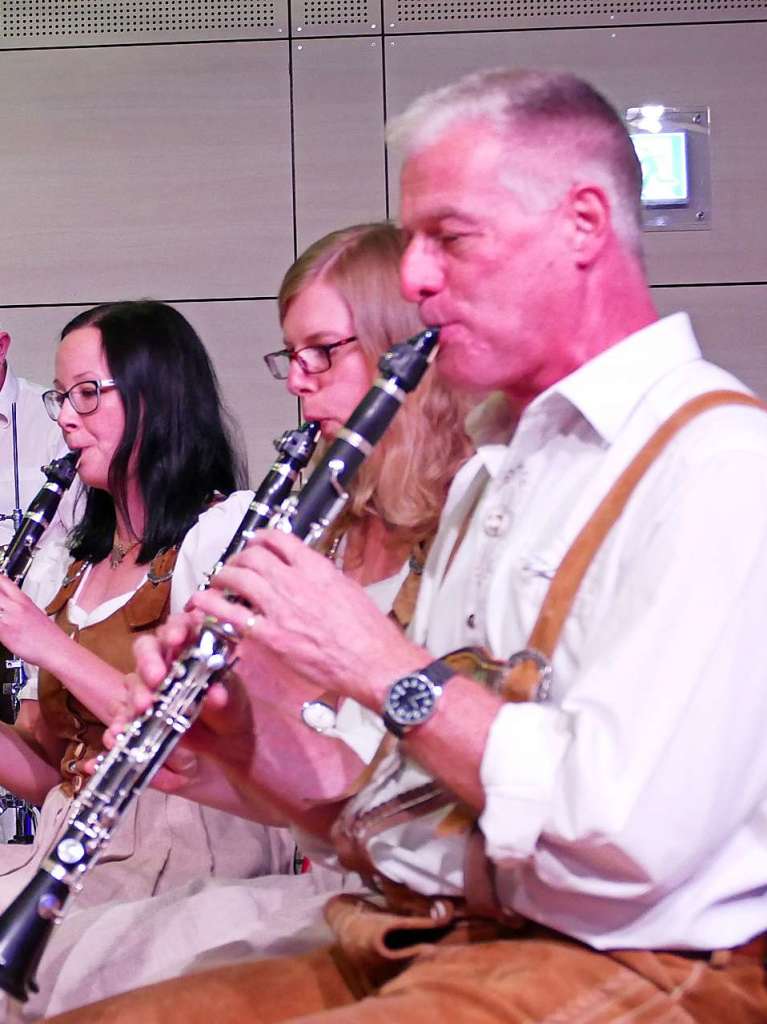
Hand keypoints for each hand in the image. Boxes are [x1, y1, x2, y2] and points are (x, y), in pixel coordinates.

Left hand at [0, 575, 62, 664]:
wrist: (58, 651)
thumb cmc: (49, 638)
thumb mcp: (35, 615)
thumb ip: (18, 608)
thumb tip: (8, 607)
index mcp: (24, 599)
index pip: (2, 579)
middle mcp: (15, 606)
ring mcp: (9, 617)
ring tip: (1, 614)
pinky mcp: (4, 631)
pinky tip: (0, 628)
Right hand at [103, 613, 259, 792]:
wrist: (226, 740)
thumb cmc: (231, 707)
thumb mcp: (233, 699)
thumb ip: (224, 694)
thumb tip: (216, 694)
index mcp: (191, 646)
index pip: (179, 626)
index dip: (175, 628)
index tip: (176, 639)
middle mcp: (166, 661)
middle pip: (147, 648)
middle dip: (148, 660)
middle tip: (156, 677)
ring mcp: (150, 686)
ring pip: (133, 679)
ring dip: (136, 692)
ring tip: (144, 707)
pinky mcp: (141, 711)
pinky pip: (124, 713)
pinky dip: (120, 722)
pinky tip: (119, 733)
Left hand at [186, 530, 428, 711]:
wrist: (373, 661)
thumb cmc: (368, 631)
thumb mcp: (348, 589)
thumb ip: (323, 578)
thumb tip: (308, 573)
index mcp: (316, 568)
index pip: (279, 539)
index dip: (260, 538)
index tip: (255, 544)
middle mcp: (294, 582)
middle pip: (253, 556)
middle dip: (239, 558)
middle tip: (235, 565)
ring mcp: (280, 608)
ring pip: (237, 578)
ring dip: (222, 576)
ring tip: (217, 582)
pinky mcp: (271, 636)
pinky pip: (232, 615)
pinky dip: (212, 606)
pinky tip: (201, 603)